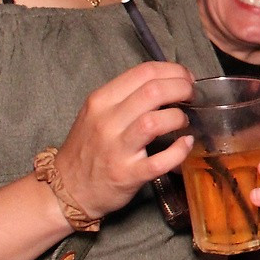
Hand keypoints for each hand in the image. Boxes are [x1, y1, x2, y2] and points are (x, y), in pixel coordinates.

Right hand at [53, 62, 195, 219]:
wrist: (67, 188)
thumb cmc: (88, 148)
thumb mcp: (97, 113)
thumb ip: (126, 96)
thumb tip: (167, 82)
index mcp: (101, 100)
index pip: (143, 72)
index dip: (173, 71)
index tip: (186, 78)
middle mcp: (107, 122)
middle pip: (152, 92)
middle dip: (182, 88)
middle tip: (192, 96)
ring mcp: (116, 150)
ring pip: (154, 122)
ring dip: (178, 117)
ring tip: (184, 121)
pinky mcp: (127, 175)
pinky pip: (160, 161)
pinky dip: (179, 150)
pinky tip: (186, 144)